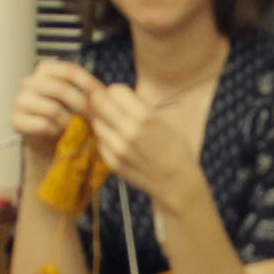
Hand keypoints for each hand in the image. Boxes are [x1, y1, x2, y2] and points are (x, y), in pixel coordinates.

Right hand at [5, 59, 98, 164]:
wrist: (49, 138)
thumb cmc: (66, 113)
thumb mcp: (79, 98)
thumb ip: (89, 92)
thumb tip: (104, 93)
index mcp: (46, 69)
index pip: (69, 70)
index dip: (88, 84)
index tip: (102, 97)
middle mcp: (30, 81)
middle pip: (60, 89)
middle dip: (81, 105)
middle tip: (93, 118)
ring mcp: (20, 100)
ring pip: (52, 109)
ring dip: (69, 121)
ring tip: (75, 126)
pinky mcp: (16, 120)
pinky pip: (43, 125)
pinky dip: (56, 131)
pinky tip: (59, 132)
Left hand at [86, 79, 210, 216]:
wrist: (177, 182)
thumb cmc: (174, 149)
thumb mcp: (162, 122)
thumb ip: (138, 108)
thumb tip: (112, 93)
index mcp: (145, 118)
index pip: (115, 90)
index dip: (117, 92)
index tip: (121, 97)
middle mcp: (128, 132)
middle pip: (99, 103)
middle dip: (102, 101)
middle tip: (109, 104)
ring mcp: (118, 149)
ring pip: (97, 122)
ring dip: (104, 121)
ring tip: (119, 127)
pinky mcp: (112, 163)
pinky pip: (100, 142)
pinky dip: (107, 140)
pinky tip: (120, 144)